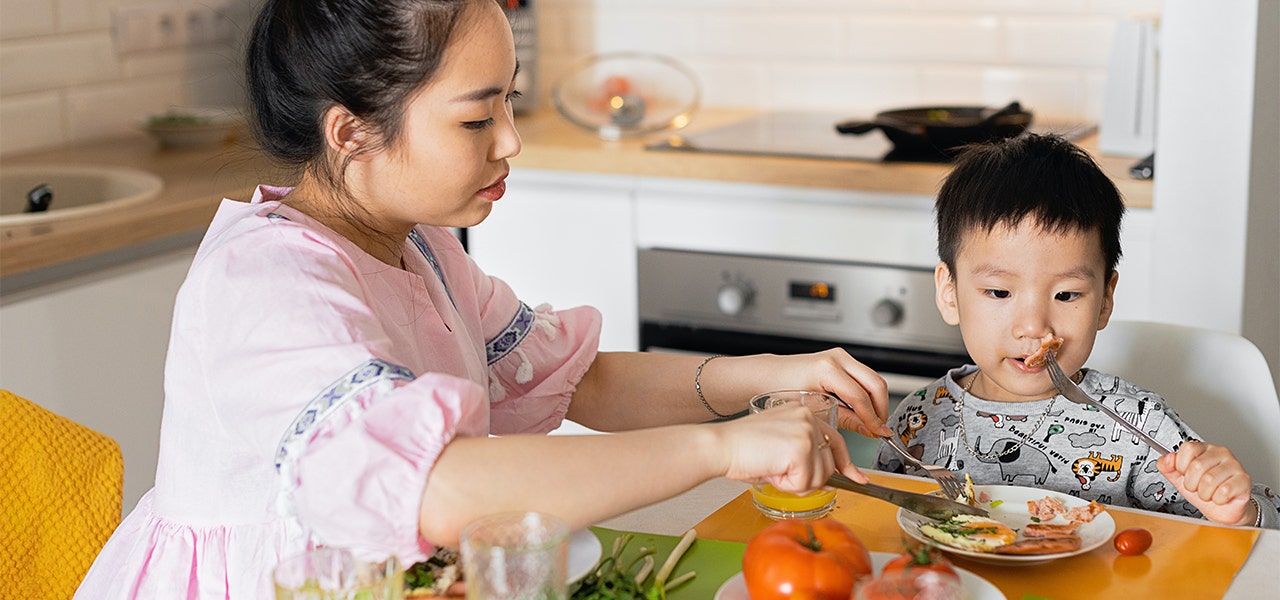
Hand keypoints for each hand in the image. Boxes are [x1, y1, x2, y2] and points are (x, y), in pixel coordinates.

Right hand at [718, 404, 867, 492]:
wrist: (720, 446)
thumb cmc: (740, 448)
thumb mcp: (779, 447)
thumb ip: (806, 456)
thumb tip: (831, 479)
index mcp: (802, 412)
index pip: (836, 441)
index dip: (846, 465)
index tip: (858, 478)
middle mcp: (808, 418)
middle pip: (829, 464)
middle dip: (808, 478)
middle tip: (778, 471)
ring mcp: (807, 431)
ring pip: (820, 476)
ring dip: (795, 482)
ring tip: (771, 467)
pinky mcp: (801, 448)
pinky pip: (805, 482)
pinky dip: (787, 485)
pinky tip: (770, 470)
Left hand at [753, 349, 892, 436]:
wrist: (771, 375)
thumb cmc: (784, 390)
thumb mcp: (814, 411)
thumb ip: (845, 420)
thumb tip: (868, 429)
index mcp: (826, 369)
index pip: (860, 396)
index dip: (873, 417)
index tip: (879, 432)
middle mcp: (837, 358)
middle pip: (876, 384)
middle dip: (881, 409)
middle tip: (879, 428)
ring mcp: (841, 356)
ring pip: (873, 380)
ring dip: (877, 402)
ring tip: (872, 422)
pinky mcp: (842, 360)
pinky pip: (865, 378)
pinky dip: (868, 395)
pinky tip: (863, 410)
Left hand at [1158, 441, 1254, 525]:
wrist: (1222, 510)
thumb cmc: (1203, 491)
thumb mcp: (1179, 479)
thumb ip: (1167, 467)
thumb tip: (1167, 457)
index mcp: (1203, 448)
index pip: (1188, 448)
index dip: (1182, 466)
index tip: (1185, 474)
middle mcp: (1220, 453)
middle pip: (1197, 466)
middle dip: (1192, 484)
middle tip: (1198, 488)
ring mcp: (1234, 465)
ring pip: (1209, 480)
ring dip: (1204, 493)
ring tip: (1209, 493)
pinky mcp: (1244, 479)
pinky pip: (1224, 491)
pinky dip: (1217, 499)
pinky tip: (1220, 497)